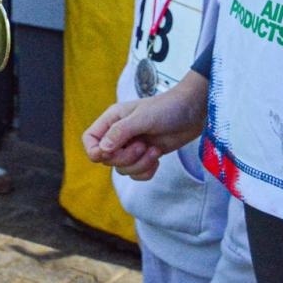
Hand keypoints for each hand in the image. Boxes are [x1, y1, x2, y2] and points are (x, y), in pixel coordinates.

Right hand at [81, 70, 208, 179]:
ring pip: (122, 169)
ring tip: (154, 150)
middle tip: (142, 146)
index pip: (90, 140)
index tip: (110, 152)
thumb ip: (120, 132)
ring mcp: (132, 146)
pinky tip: (157, 158)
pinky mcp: (145, 156)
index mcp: (112, 120)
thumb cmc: (167, 108)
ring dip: (139, 165)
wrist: (193, 112)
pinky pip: (137, 174)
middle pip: (107, 159)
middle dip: (125, 158)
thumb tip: (102, 149)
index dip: (95, 151)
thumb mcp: (142, 118)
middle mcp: (119, 134)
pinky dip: (147, 171)